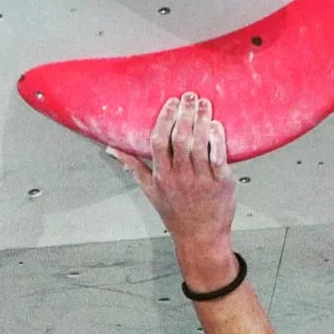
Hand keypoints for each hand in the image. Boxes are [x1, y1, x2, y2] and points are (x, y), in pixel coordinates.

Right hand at [107, 93, 237, 286]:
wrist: (200, 237)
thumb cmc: (176, 214)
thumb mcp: (150, 191)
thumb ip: (132, 166)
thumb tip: (111, 149)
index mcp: (162, 177)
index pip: (159, 142)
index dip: (165, 119)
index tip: (171, 103)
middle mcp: (180, 177)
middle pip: (181, 139)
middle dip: (185, 113)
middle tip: (189, 96)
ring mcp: (202, 180)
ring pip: (200, 144)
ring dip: (203, 120)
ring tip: (204, 104)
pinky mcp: (221, 183)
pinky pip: (219, 156)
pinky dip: (218, 138)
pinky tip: (217, 125)